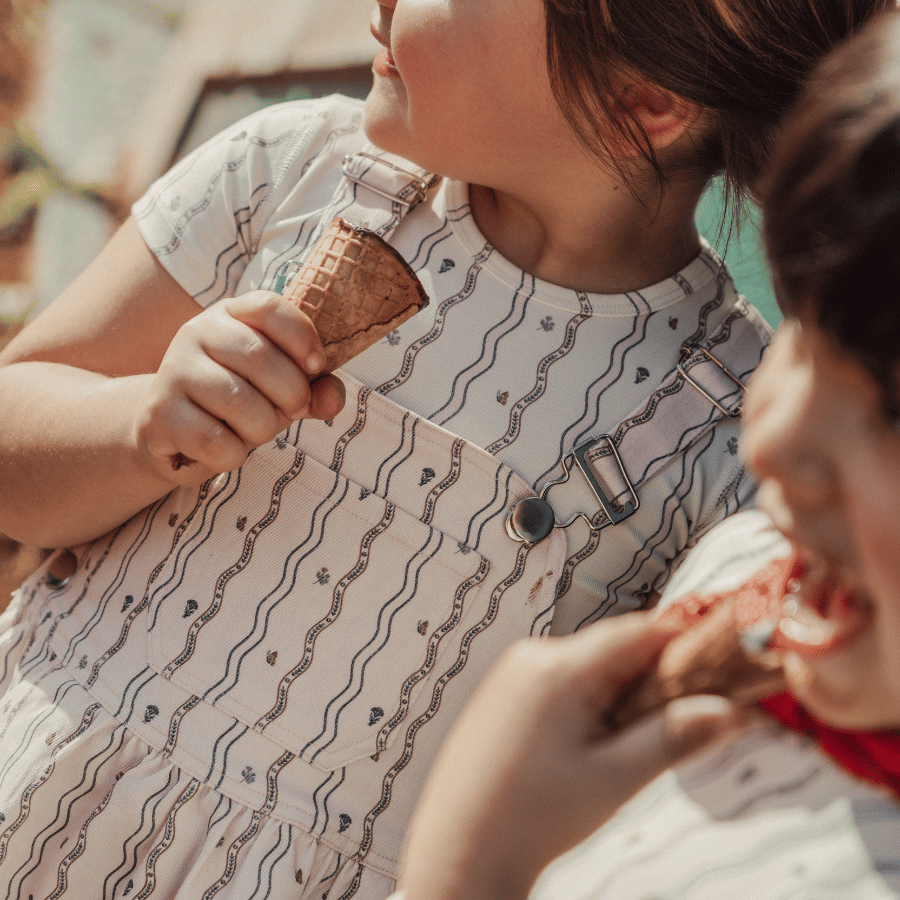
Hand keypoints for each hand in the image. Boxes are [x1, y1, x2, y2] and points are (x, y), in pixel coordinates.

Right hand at [134, 290, 345, 483]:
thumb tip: (332, 399)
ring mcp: (173, 370)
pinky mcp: (159, 414)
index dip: (302, 337)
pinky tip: (224, 449)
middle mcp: (196, 332)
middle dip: (291, 396)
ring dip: (262, 430)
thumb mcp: (280, 389)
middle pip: (261, 358)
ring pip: (241, 403)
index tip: (316, 366)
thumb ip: (315, 390)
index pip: (270, 306)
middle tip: (288, 412)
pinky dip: (233, 455)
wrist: (171, 432)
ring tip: (250, 431)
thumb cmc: (237, 402)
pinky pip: (216, 441)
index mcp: (230, 315)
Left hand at [399, 613, 744, 899]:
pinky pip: (557, 677)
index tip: (718, 666)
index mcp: (559, 669)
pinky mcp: (501, 690)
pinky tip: (583, 745)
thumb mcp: (614, 780)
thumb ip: (674, 738)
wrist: (459, 848)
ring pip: (586, 664)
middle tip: (677, 720)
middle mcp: (531, 656)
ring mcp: (511, 671)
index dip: (684, 644)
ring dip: (616, 691)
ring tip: (622, 745)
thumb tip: (730, 710)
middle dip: (650, 677)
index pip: (639, 631)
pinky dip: (584, 697)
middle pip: (612, 647)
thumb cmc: (532, 819)